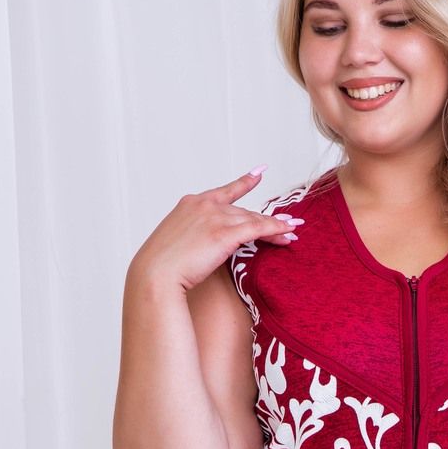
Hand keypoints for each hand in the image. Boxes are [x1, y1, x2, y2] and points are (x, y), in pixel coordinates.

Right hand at [127, 167, 304, 293]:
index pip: (224, 192)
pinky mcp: (225, 233)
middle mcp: (204, 205)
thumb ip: (193, 237)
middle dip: (265, 220)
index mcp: (191, 204)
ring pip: (253, 219)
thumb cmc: (161, 267)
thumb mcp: (177, 244)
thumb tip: (203, 246)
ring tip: (292, 231)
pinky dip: (275, 230)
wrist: (155, 274)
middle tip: (288, 224)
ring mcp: (215, 217)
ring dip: (276, 226)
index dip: (244, 182)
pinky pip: (258, 229)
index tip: (259, 173)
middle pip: (243, 211)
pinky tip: (288, 233)